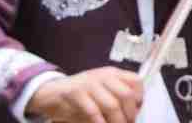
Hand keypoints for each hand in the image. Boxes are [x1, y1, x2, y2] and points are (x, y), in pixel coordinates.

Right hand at [26, 66, 142, 122]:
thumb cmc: (80, 94)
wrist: (51, 92)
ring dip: (117, 121)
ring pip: (112, 104)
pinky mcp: (76, 94)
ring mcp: (89, 84)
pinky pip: (94, 111)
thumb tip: (134, 112)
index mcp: (112, 74)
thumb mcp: (101, 90)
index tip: (137, 110)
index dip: (140, 98)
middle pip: (126, 95)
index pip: (136, 81)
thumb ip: (116, 96)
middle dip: (130, 114)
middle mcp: (103, 76)